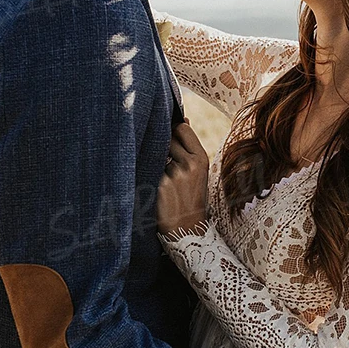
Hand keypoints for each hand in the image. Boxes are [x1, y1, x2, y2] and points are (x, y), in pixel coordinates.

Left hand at [157, 121, 208, 236]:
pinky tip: (155, 186)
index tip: (168, 135)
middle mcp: (189, 164)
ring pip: (155, 153)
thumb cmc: (191, 196)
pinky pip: (148, 168)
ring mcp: (173, 174)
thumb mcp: (198, 171)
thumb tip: (184, 119)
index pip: (182, 129)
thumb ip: (190, 147)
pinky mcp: (158, 185)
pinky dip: (147, 172)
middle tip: (163, 159)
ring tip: (163, 178)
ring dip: (154, 159)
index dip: (172, 129)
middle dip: (162, 144)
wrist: (187, 228)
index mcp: (201, 159)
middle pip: (167, 138)